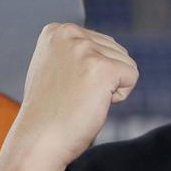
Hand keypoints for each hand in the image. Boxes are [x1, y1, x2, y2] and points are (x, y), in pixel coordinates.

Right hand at [6, 23, 138, 168]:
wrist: (38, 139)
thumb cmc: (49, 112)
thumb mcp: (56, 68)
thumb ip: (77, 52)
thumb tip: (108, 49)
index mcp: (57, 30)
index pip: (103, 44)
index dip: (93, 72)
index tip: (68, 86)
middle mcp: (69, 32)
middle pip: (117, 52)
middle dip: (105, 79)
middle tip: (76, 96)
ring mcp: (84, 49)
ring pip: (127, 64)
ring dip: (111, 88)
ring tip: (81, 99)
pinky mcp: (102, 68)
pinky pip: (132, 77)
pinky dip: (119, 96)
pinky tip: (93, 103)